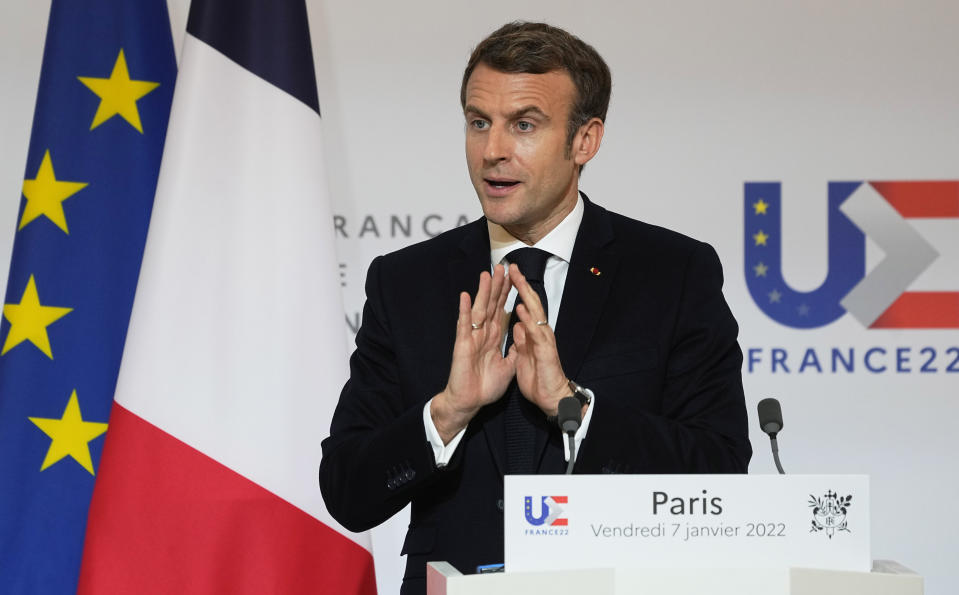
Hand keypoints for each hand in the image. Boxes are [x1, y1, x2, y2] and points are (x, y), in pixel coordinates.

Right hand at [432, 265, 513, 442]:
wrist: (470, 403)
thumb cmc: (485, 387)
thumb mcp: (508, 368)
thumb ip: (514, 351)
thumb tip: (523, 337)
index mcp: (494, 338)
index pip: (502, 311)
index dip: (508, 295)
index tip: (514, 279)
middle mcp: (483, 334)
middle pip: (492, 305)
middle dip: (498, 286)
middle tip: (503, 266)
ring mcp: (472, 337)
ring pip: (479, 310)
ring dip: (483, 292)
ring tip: (487, 274)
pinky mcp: (462, 345)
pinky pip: (464, 326)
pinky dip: (464, 311)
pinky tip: (465, 296)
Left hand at [506, 264, 568, 416]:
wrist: (551, 399)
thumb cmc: (539, 379)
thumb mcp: (525, 358)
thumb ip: (522, 341)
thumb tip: (518, 326)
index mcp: (534, 334)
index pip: (525, 307)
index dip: (516, 292)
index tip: (507, 275)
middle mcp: (540, 333)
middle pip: (530, 303)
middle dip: (520, 284)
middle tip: (511, 266)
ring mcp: (544, 340)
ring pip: (535, 312)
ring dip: (525, 294)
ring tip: (516, 277)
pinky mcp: (545, 351)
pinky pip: (534, 333)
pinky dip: (527, 320)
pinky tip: (520, 307)